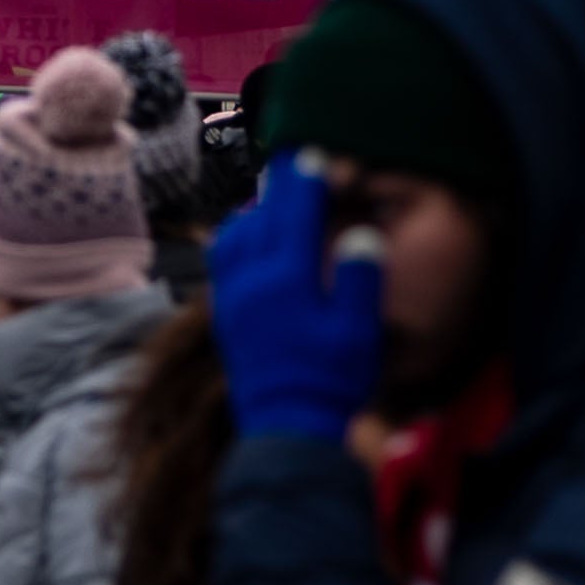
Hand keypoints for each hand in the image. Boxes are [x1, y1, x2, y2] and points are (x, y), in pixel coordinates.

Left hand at [201, 153, 386, 446]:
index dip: (307, 182)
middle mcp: (253, 282)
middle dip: (279, 186)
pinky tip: (247, 242)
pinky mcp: (225, 318)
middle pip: (263, 217)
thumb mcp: (359, 332)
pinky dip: (235, 240)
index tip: (314, 156)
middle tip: (292, 162)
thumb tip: (362, 234)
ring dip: (254, 212)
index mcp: (289, 280)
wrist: (289, 428)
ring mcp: (233, 299)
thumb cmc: (331, 381)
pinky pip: (222, 263)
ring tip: (271, 201)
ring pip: (235, 237)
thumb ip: (361, 280)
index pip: (296, 215)